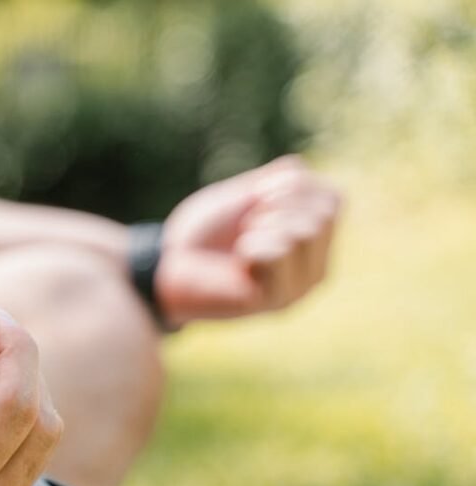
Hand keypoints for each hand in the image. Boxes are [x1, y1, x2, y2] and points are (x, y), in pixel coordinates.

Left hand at [156, 156, 340, 326]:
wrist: (167, 265)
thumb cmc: (204, 233)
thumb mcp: (244, 194)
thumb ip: (278, 180)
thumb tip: (298, 170)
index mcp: (314, 241)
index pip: (333, 198)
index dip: (292, 187)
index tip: (257, 202)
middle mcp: (315, 268)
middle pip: (323, 214)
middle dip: (277, 206)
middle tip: (247, 227)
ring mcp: (299, 289)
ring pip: (303, 233)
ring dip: (261, 228)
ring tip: (242, 246)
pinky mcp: (275, 301)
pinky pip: (277, 253)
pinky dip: (251, 247)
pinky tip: (238, 263)